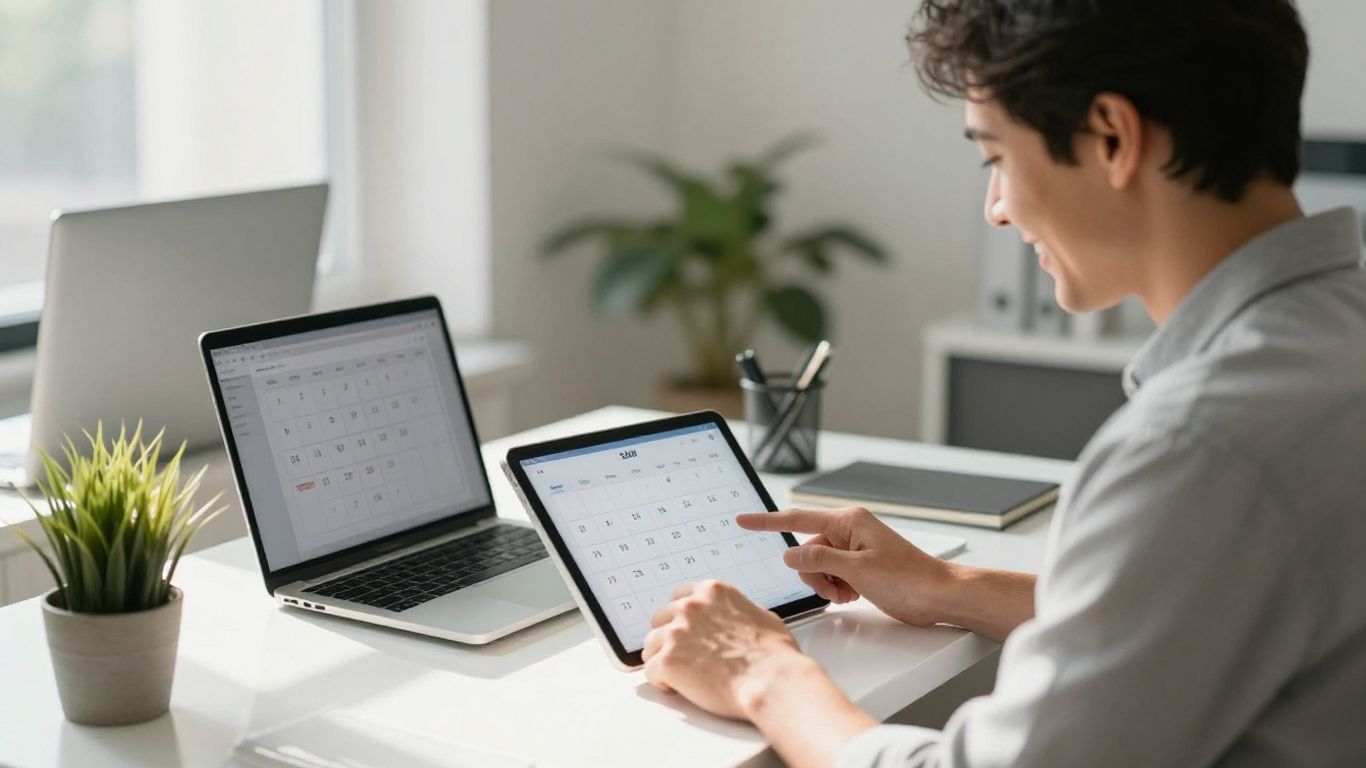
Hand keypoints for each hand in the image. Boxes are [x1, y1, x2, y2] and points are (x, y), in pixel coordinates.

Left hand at [641, 580, 812, 719]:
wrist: (770, 681)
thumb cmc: (774, 655)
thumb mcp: (763, 617)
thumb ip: (740, 612)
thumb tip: (738, 619)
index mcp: (712, 592)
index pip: (680, 596)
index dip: (682, 617)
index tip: (685, 630)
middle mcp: (690, 607)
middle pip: (660, 619)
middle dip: (669, 637)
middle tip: (682, 655)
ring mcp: (676, 633)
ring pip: (650, 644)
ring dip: (661, 658)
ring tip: (677, 675)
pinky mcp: (669, 660)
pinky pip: (650, 671)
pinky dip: (661, 681)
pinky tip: (676, 688)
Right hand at [738, 506, 953, 626]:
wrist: (938, 596)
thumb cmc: (909, 577)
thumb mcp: (858, 570)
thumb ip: (820, 561)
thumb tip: (789, 555)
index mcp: (848, 521)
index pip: (798, 519)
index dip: (767, 521)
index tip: (743, 520)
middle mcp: (849, 531)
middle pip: (807, 551)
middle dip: (813, 574)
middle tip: (835, 589)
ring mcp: (853, 549)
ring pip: (817, 566)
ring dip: (826, 584)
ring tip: (848, 594)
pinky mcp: (858, 566)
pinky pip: (830, 575)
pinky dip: (835, 588)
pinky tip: (853, 594)